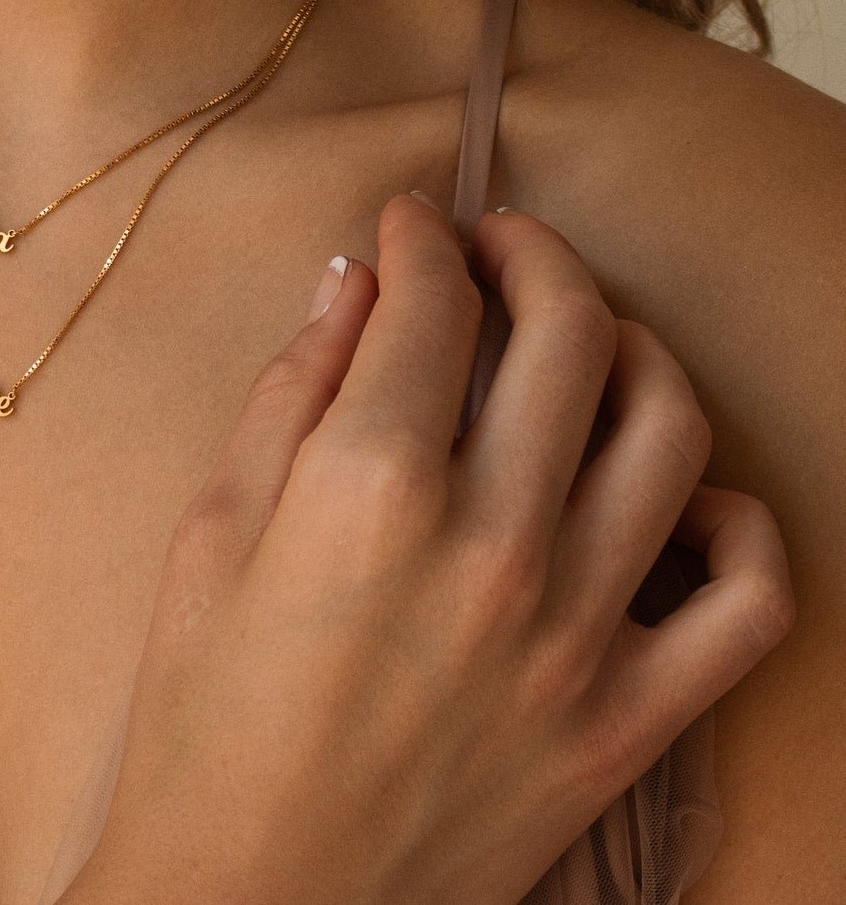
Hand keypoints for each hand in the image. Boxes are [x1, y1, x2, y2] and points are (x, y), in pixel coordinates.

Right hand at [64, 192, 792, 904]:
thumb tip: (347, 283)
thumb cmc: (201, 717)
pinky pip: (748, 600)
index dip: (418, 237)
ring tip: (586, 337)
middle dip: (532, 254)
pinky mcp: (626, 725)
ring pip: (669, 433)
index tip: (407, 223)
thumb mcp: (210, 533)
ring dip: (634, 348)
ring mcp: (575, 637)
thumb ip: (287, 394)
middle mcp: (490, 545)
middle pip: (567, 334)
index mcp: (367, 489)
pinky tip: (676, 493)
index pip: (430, 305)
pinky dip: (734, 522)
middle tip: (495, 244)